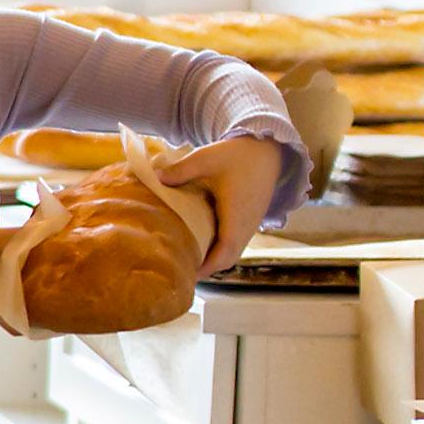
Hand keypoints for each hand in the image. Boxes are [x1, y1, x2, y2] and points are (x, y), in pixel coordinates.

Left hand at [169, 135, 291, 271]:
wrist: (267, 151)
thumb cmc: (237, 155)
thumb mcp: (206, 158)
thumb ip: (181, 169)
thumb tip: (156, 179)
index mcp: (236, 214)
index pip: (225, 250)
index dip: (208, 265)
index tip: (188, 273)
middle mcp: (247, 224)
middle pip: (229, 258)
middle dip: (207, 267)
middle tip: (182, 270)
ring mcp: (251, 224)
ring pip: (233, 252)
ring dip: (214, 259)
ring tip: (188, 260)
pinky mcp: (251, 221)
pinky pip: (236, 243)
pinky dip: (221, 249)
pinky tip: (201, 244)